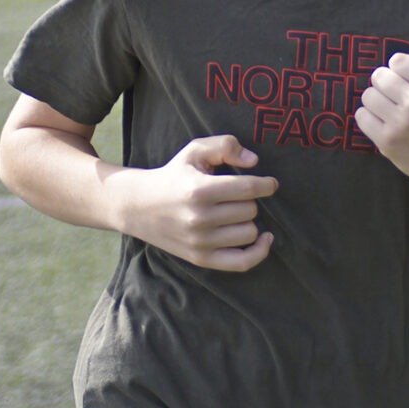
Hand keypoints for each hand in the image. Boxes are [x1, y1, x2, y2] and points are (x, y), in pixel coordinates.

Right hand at [117, 135, 277, 271]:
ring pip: (249, 232)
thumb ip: (224, 145)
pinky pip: (242, 262)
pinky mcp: (201, 258)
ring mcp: (200, 242)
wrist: (138, 206)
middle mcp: (200, 218)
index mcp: (199, 190)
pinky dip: (259, 252)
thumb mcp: (194, 151)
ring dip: (248, 221)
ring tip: (235, 213)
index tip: (270, 183)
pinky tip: (263, 238)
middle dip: (248, 200)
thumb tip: (253, 161)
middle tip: (235, 196)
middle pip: (250, 210)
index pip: (248, 188)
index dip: (266, 185)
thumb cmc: (173, 176)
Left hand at [356, 48, 408, 191]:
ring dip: (377, 100)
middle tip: (398, 95)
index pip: (397, 61)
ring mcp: (400, 123)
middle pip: (379, 76)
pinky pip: (361, 116)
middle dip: (386, 82)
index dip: (401, 69)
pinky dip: (369, 117)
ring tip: (391, 109)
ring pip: (368, 95)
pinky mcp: (387, 141)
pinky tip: (384, 122)